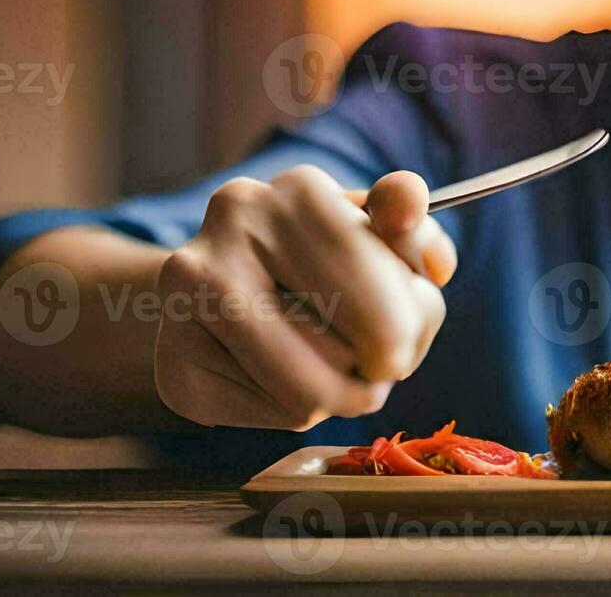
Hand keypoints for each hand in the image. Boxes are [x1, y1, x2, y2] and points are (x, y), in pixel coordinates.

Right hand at [152, 166, 456, 429]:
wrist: (226, 286)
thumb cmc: (327, 260)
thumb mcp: (384, 237)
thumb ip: (418, 236)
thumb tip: (436, 263)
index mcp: (301, 190)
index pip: (383, 295)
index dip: (412, 331)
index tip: (410, 334)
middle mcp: (232, 233)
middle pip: (347, 353)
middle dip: (381, 370)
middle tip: (379, 360)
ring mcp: (188, 299)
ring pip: (308, 396)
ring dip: (341, 397)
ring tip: (333, 367)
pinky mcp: (174, 369)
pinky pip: (266, 419)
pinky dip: (292, 411)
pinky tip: (280, 375)